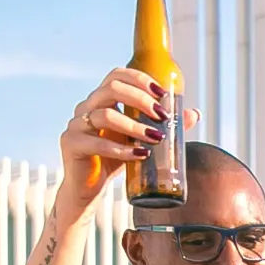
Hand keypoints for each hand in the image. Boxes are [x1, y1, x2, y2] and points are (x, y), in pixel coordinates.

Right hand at [58, 68, 195, 206]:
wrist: (88, 188)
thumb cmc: (112, 160)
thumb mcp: (139, 140)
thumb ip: (162, 126)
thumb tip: (193, 114)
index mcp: (101, 101)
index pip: (116, 76)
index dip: (139, 80)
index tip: (162, 94)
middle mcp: (86, 107)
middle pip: (111, 89)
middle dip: (140, 99)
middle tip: (162, 115)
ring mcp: (76, 125)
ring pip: (105, 115)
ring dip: (134, 126)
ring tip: (155, 138)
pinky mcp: (71, 144)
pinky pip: (97, 143)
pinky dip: (121, 149)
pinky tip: (140, 155)